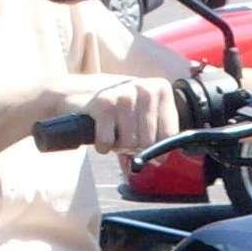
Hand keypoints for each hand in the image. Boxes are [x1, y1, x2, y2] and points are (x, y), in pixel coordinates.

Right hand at [64, 74, 180, 155]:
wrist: (82, 93)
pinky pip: (108, 142)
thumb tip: (157, 161)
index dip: (158, 150)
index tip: (147, 148)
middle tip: (125, 137)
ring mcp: (124, 95)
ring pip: (129, 143)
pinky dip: (103, 146)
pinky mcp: (103, 104)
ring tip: (113, 132)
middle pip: (149, 142)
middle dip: (135, 147)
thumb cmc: (122, 110)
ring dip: (118, 145)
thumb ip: (158, 138)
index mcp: (161, 90)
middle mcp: (145, 89)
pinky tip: (101, 133)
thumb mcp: (144, 116)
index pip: (169, 135)